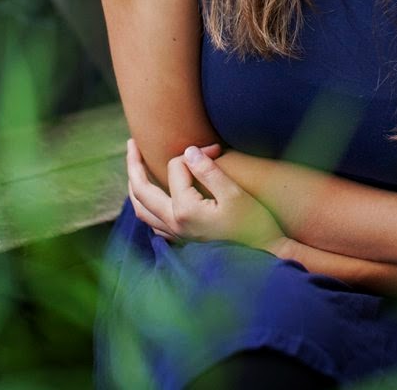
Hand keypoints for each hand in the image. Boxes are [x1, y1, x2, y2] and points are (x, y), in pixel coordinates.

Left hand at [126, 139, 286, 253]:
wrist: (264, 254)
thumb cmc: (253, 223)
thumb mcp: (234, 193)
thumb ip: (208, 170)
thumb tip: (189, 151)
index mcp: (184, 210)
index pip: (176, 168)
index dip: (196, 153)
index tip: (216, 150)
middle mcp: (173, 223)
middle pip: (141, 190)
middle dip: (134, 164)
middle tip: (131, 143)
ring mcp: (175, 234)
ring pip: (141, 210)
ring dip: (134, 186)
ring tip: (134, 167)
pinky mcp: (182, 239)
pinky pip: (152, 223)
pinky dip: (146, 206)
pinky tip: (152, 198)